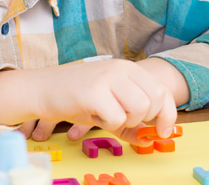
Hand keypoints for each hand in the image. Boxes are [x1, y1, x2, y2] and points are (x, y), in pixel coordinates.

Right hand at [0, 59, 177, 145]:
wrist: (40, 89)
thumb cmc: (75, 99)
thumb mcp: (108, 107)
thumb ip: (130, 122)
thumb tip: (151, 139)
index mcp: (128, 68)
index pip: (162, 91)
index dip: (168, 115)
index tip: (163, 132)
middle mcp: (121, 69)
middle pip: (154, 102)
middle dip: (143, 120)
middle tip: (121, 120)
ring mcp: (108, 78)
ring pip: (139, 110)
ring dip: (123, 121)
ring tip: (104, 115)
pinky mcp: (94, 92)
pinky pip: (116, 118)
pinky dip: (106, 124)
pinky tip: (92, 115)